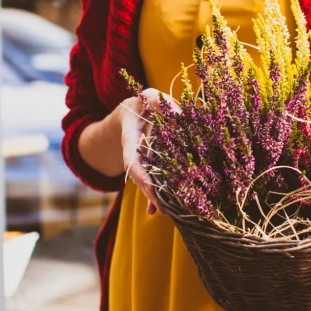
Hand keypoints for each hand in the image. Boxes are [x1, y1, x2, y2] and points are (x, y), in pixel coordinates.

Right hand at [117, 88, 180, 214]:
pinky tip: (161, 209)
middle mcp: (134, 153)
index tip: (151, 188)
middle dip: (150, 194)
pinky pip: (153, 180)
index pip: (132, 160)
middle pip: (140, 178)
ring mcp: (143, 160)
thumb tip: (180, 115)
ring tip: (166, 213)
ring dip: (154, 198)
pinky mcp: (151, 164)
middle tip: (164, 210)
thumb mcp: (149, 97)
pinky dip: (156, 194)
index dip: (140, 175)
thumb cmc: (142, 103)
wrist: (133, 111)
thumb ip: (159, 102)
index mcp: (130, 139)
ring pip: (146, 182)